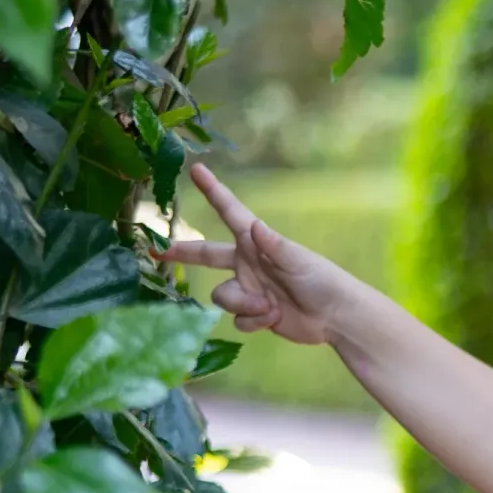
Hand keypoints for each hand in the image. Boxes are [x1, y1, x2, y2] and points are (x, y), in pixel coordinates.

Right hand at [157, 162, 348, 346]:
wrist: (336, 317)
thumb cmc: (323, 281)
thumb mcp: (298, 261)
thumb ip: (274, 246)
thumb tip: (254, 226)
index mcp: (256, 243)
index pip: (229, 212)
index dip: (212, 191)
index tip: (196, 170)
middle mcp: (247, 263)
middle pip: (206, 255)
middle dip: (183, 252)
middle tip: (157, 250)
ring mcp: (249, 289)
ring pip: (222, 296)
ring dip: (243, 304)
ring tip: (270, 308)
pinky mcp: (254, 314)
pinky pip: (237, 319)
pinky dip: (253, 322)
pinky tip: (273, 320)